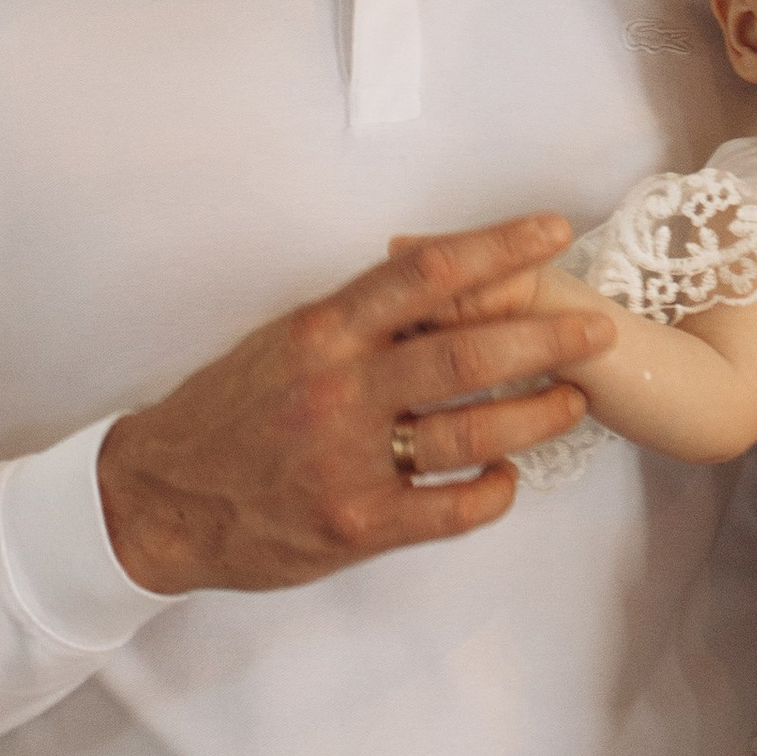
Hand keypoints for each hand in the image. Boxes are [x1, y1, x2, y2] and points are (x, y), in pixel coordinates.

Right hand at [98, 216, 614, 597]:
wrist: (158, 499)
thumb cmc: (228, 413)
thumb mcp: (284, 343)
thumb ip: (359, 320)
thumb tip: (440, 279)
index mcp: (324, 332)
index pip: (426, 273)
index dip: (498, 247)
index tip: (553, 229)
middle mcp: (340, 389)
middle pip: (467, 353)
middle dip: (546, 338)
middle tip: (598, 330)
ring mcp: (350, 462)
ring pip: (472, 432)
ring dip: (537, 415)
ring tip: (574, 402)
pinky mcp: (356, 525)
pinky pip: (449, 509)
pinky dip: (492, 491)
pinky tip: (509, 477)